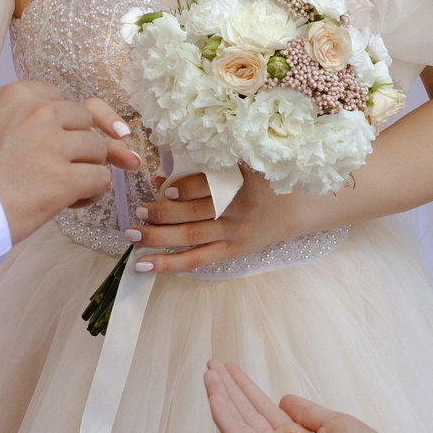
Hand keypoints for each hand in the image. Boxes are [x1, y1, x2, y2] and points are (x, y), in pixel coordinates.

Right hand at [0, 79, 138, 243]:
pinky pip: (100, 179)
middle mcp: (39, 112)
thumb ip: (17, 124)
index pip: (61, 99)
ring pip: (98, 150)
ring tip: (64, 190)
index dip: (62, 125)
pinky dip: (91, 193)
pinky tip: (68, 203)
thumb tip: (53, 139)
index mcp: (16, 95)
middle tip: (59, 170)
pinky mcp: (63, 179)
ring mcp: (54, 144)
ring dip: (86, 170)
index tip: (52, 144)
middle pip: (85, 122)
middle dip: (78, 146)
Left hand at [126, 165, 316, 274]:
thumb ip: (206, 170)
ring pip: (191, 238)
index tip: (163, 187)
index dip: (185, 188)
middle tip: (139, 212)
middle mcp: (237, 211)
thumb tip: (162, 179)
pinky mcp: (232, 251)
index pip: (209, 186)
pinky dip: (171, 264)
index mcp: (242, 183)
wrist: (298, 209)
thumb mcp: (242, 166)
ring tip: (134, 235)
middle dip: (163, 213)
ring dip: (160, 238)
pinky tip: (147, 265)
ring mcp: (234, 234)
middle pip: (195, 214)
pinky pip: (197, 260)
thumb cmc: (266, 181)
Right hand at [203, 360, 406, 432]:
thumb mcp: (333, 422)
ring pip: (238, 423)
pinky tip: (214, 396)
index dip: (247, 388)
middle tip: (212, 364)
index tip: (231, 368)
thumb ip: (306, 411)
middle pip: (247, 413)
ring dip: (222, 398)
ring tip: (208, 372)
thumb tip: (284, 399)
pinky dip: (225, 416)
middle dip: (230, 389)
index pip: (263, 410)